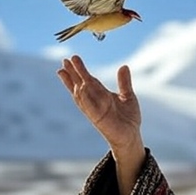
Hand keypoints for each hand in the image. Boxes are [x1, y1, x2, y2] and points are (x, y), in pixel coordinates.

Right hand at [57, 55, 144, 194]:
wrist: (131, 135)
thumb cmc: (128, 118)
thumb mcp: (128, 96)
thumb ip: (124, 82)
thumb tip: (124, 66)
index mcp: (101, 95)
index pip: (88, 80)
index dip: (79, 70)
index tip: (71, 59)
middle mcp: (95, 101)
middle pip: (80, 84)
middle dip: (72, 73)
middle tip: (64, 60)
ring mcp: (95, 109)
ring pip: (80, 94)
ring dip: (72, 83)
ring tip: (63, 70)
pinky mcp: (98, 118)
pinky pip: (89, 107)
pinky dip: (84, 98)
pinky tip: (79, 87)